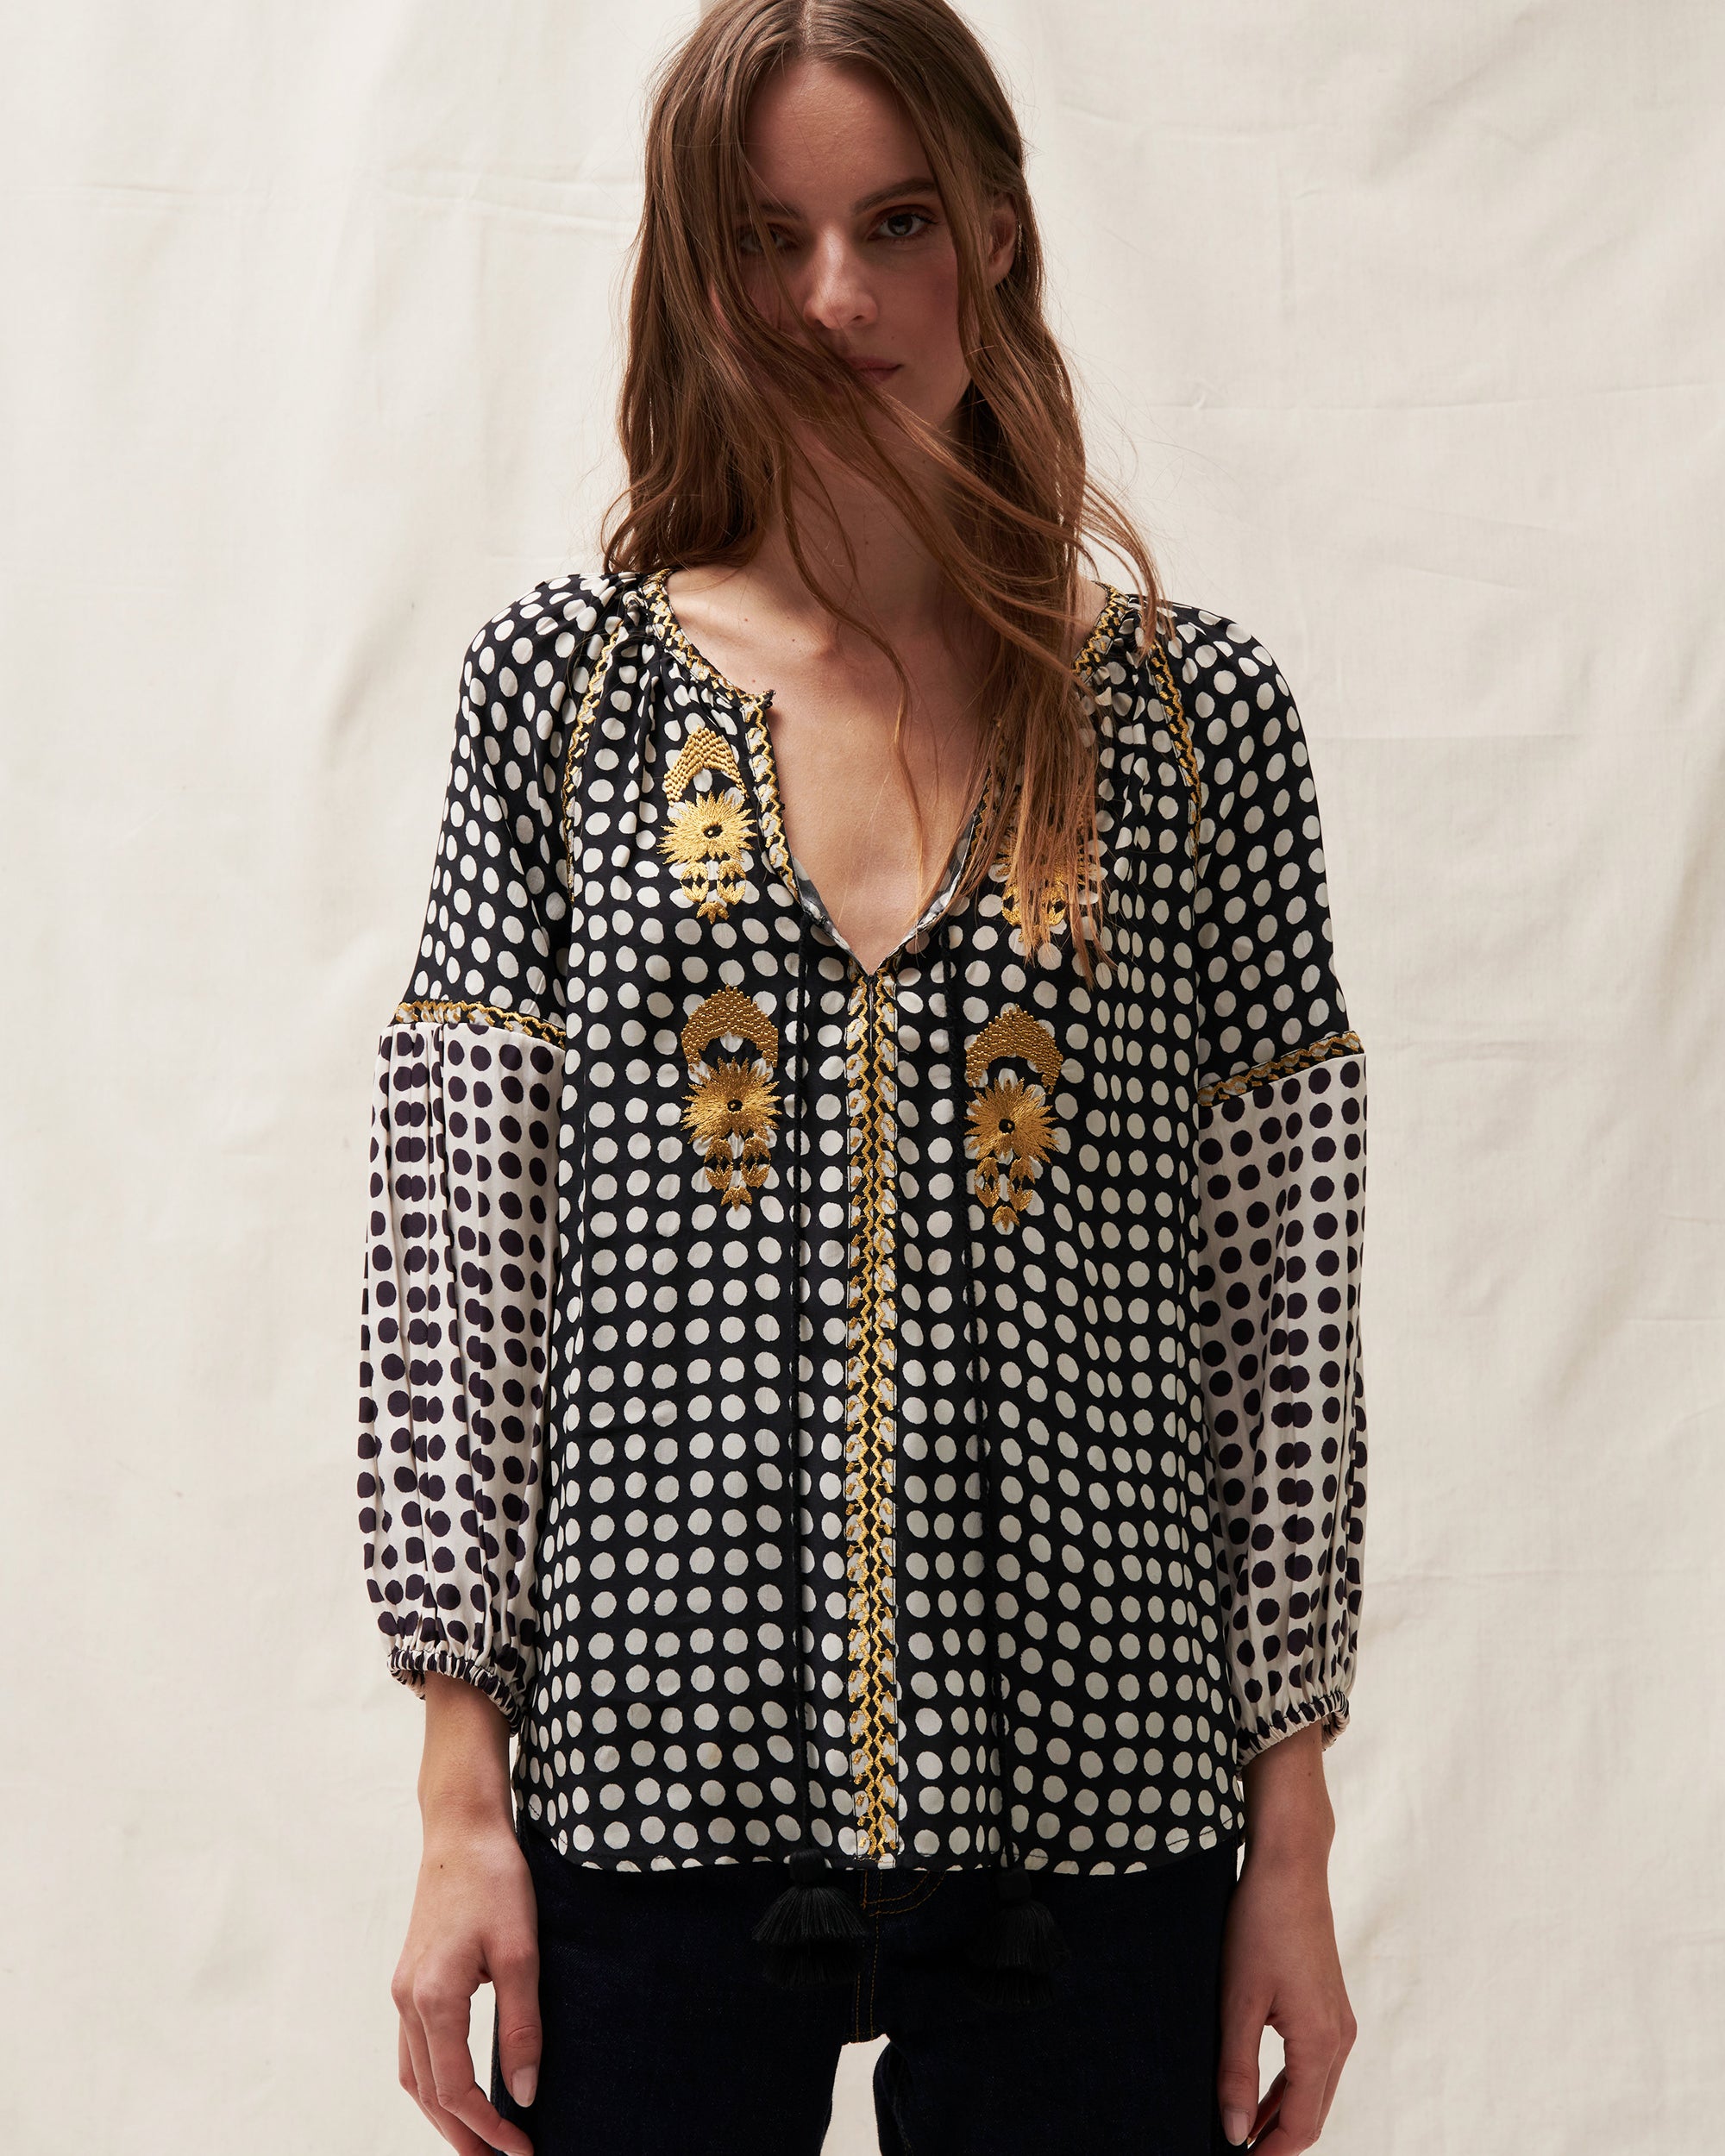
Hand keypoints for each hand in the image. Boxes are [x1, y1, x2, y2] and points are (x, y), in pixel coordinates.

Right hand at [392, 1673, 540, 2152]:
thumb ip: (521, 2025)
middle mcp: (408, 2001)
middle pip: (428, 2093)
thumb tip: (524, 2092)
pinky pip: (414, 2050)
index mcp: (433, 1998)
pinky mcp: (410, 1978)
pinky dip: (434, 2082)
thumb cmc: (495, 1880)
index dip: (489, 2128)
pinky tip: (458, 2090)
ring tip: (479, 2144)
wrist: (462, 1828)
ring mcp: (403, 1990)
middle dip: (463, 2137)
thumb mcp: (521, 1951)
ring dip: (444, 2115)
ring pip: (415, 2075)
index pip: (456, 2090)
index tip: (524, 2150)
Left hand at [1217, 1725, 1356, 2150]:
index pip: (1300, 2125)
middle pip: (1313, 2114)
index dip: (1270, 2152)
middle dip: (1278, 2139)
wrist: (1289, 1869)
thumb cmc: (1260, 1926)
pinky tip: (1258, 2089)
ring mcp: (1339, 2021)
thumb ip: (1236, 2070)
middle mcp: (1339, 2038)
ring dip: (1282, 2114)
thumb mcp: (1238, 2001)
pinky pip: (1315, 2064)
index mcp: (1320, 2042)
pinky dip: (1289, 2086)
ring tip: (1242, 2130)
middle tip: (1238, 2150)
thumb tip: (1234, 2129)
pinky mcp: (1330, 2005)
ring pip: (1315, 2090)